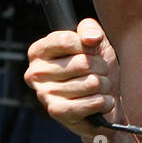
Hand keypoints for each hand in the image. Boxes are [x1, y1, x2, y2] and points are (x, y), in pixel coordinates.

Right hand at [24, 17, 120, 137]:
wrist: (105, 101)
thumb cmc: (95, 69)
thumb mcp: (94, 42)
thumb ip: (89, 30)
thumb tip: (91, 38)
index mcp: (38, 51)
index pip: (68, 40)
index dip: (89, 45)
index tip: (91, 51)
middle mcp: (35, 73)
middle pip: (84, 62)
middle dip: (101, 68)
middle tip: (98, 73)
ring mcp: (45, 94)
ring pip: (92, 83)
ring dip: (104, 86)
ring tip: (97, 89)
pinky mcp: (58, 113)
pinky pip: (94, 101)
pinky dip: (105, 101)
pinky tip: (100, 102)